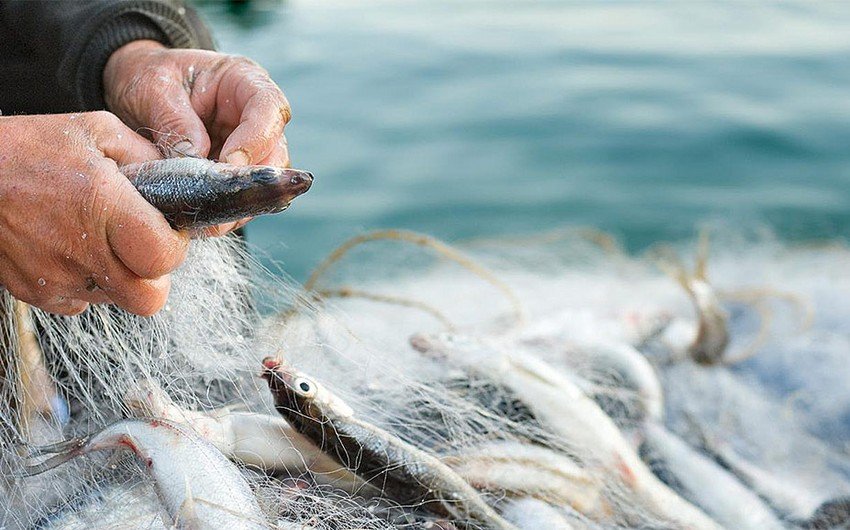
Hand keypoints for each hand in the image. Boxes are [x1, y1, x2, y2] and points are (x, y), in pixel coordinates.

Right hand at [0, 112, 188, 315]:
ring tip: (102, 240)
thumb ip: (147, 156)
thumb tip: (184, 178)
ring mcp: (55, 277)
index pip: (164, 257)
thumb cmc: (27, 147)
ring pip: (117, 301)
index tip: (167, 229)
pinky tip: (73, 249)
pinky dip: (87, 282)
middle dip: (156, 275)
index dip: (175, 246)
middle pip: (149, 299)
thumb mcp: (96, 131)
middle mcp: (80, 249)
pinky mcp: (35, 292)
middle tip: (143, 246)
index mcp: (101, 205)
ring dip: (121, 277)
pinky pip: (81, 302)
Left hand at [103, 41, 291, 234]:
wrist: (133, 90)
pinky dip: (225, 211)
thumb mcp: (153, 88)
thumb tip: (194, 160)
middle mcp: (254, 115)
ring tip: (210, 219)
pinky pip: (241, 196)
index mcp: (243, 81)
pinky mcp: (234, 173)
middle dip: (252, 180)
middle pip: (276, 151)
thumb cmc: (146, 76)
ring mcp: (248, 146)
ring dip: (240, 202)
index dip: (256, 139)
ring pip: (264, 181)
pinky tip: (204, 222)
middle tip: (220, 201)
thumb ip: (175, 121)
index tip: (229, 164)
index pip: (269, 108)